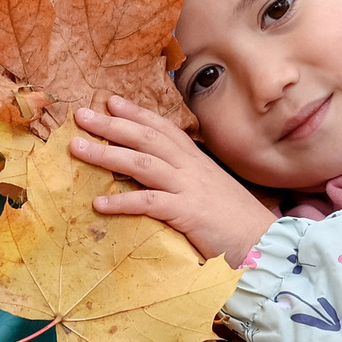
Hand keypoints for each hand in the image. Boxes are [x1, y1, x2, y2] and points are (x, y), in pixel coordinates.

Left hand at [68, 94, 278, 263]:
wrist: (264, 241)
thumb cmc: (234, 219)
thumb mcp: (209, 188)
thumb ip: (186, 177)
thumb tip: (161, 172)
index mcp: (195, 159)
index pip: (162, 127)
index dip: (136, 112)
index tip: (110, 101)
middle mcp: (190, 167)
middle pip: (145, 138)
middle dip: (111, 124)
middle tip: (81, 115)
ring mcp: (188, 188)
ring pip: (141, 164)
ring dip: (106, 154)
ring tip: (77, 148)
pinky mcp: (187, 213)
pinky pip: (149, 203)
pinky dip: (122, 201)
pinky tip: (98, 203)